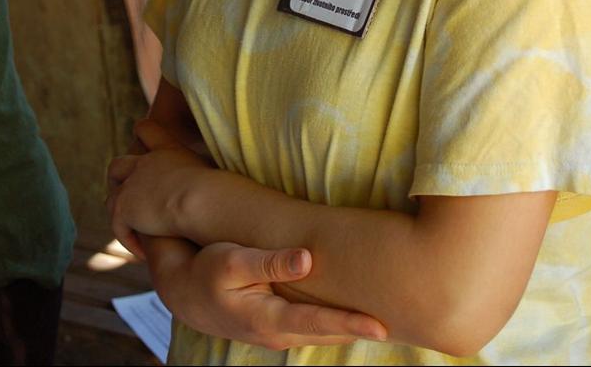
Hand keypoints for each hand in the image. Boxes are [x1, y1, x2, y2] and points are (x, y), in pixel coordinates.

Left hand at [106, 120, 209, 255]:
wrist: (200, 198)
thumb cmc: (217, 187)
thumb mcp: (213, 170)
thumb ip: (208, 172)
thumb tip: (228, 183)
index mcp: (166, 149)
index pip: (146, 129)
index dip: (142, 135)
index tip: (141, 140)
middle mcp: (144, 163)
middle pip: (118, 165)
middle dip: (118, 180)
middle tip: (129, 197)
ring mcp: (131, 185)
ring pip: (111, 197)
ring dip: (119, 213)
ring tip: (132, 230)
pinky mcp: (123, 208)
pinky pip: (118, 227)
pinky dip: (129, 239)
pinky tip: (142, 252)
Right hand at [151, 237, 386, 348]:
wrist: (185, 292)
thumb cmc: (208, 271)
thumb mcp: (232, 262)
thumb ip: (269, 261)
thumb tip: (307, 258)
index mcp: (269, 320)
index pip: (318, 323)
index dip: (351, 323)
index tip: (381, 325)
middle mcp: (280, 332)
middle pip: (330, 332)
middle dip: (364, 328)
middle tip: (405, 320)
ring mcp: (281, 330)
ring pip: (326, 330)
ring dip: (354, 325)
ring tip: (391, 316)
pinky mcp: (282, 321)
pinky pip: (317, 324)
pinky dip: (339, 320)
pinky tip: (358, 311)